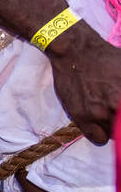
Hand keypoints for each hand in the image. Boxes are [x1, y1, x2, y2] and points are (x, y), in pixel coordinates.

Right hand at [45, 26, 119, 143]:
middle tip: (118, 111)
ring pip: (116, 135)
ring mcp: (98, 113)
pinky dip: (102, 134)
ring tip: (110, 115)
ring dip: (115, 127)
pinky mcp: (81, 117)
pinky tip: (100, 122)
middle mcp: (115, 106)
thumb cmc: (107, 57)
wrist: (75, 52)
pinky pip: (99, 139)